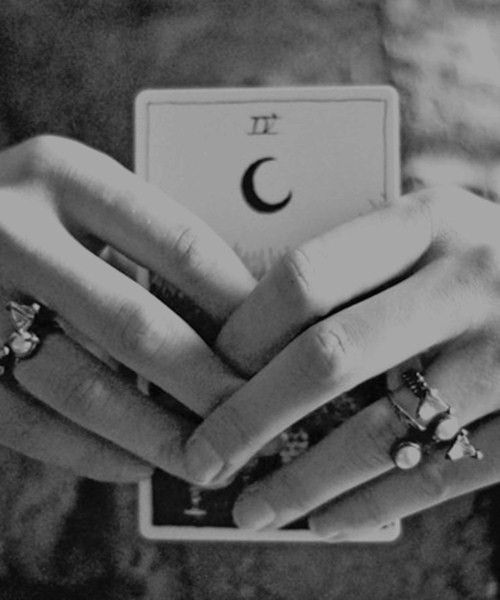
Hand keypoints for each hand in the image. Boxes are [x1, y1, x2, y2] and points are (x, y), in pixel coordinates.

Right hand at [0, 135, 252, 481]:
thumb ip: (145, 243)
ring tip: (207, 458)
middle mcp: (11, 229)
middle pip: (137, 324)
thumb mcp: (82, 201)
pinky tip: (137, 464)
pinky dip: (92, 452)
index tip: (283, 350)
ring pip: (82, 386)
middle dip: (207, 385)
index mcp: (62, 174)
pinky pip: (29, 423)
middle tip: (257, 421)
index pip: (181, 246)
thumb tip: (244, 320)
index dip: (241, 308)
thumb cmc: (33, 219)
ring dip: (156, 434)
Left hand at [183, 187, 499, 536]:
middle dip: (249, 417)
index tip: (206, 374)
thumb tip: (251, 339)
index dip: (243, 332)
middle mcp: (469, 280)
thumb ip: (357, 271)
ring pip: (380, 432)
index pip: (305, 276)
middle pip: (328, 356)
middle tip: (202, 457)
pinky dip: (373, 504)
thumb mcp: (430, 234)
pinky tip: (328, 518)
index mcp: (427, 223)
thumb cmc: (485, 259)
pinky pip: (440, 475)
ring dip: (303, 481)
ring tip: (252, 507)